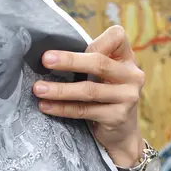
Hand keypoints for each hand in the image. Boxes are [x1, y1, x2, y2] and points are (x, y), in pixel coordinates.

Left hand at [34, 26, 144, 165]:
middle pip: (100, 63)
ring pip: (90, 90)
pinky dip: (62, 108)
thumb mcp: (104, 74)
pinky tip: (46, 106)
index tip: (71, 42)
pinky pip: (84, 110)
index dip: (96, 39)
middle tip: (45, 60)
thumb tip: (49, 55)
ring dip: (61, 90)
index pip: (117, 37)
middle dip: (70, 61)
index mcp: (127, 59)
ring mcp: (128, 97)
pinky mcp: (117, 117)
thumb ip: (89, 60)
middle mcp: (132, 76)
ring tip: (38, 88)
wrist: (122, 134)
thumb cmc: (105, 96)